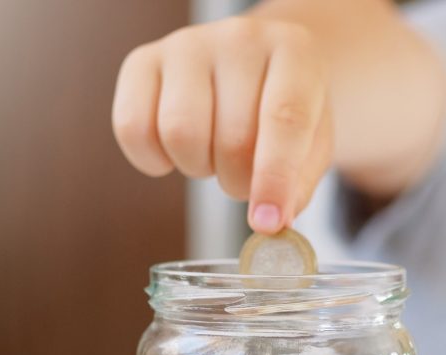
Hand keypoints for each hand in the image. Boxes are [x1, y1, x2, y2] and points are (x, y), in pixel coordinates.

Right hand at [112, 17, 332, 232]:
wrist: (259, 63)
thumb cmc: (287, 109)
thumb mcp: (313, 143)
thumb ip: (298, 184)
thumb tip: (270, 223)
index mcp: (295, 53)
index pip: (285, 119)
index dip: (275, 177)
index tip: (267, 223)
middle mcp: (240, 39)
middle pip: (232, 139)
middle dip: (239, 181)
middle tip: (247, 176)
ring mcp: (187, 45)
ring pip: (180, 134)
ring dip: (198, 168)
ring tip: (214, 156)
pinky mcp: (143, 60)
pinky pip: (132, 128)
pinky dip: (153, 159)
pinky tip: (176, 150)